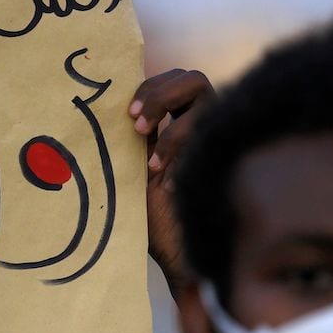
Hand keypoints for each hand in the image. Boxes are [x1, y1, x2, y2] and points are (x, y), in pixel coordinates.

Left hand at [128, 69, 214, 294]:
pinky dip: (179, 144)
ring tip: (145, 142)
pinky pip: (207, 128)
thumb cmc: (154, 217)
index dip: (150, 88)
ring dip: (169, 112)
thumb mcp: (137, 169)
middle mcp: (203, 124)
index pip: (171, 81)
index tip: (127, 113)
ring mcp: (218, 136)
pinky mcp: (225, 151)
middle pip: (192, 78)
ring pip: (203, 90)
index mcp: (179, 123)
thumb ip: (137, 139)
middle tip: (136, 122)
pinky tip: (162, 175)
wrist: (179, 254)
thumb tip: (108, 108)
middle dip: (160, 93)